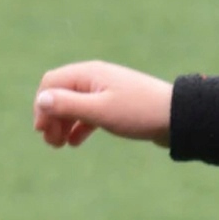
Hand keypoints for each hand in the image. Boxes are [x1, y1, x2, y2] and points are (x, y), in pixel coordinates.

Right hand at [33, 61, 172, 147]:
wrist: (178, 117)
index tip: (42, 131)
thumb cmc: (138, 112)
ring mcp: (105, 90)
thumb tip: (41, 99)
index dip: (41, 106)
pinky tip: (75, 143)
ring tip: (59, 145)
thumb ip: (68, 105)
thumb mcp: (100, 111)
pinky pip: (89, 112)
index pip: (50, 83)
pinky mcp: (115, 104)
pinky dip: (79, 126)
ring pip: (73, 105)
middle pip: (60, 94)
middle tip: (50, 143)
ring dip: (63, 123)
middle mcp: (94, 78)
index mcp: (88, 74)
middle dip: (51, 117)